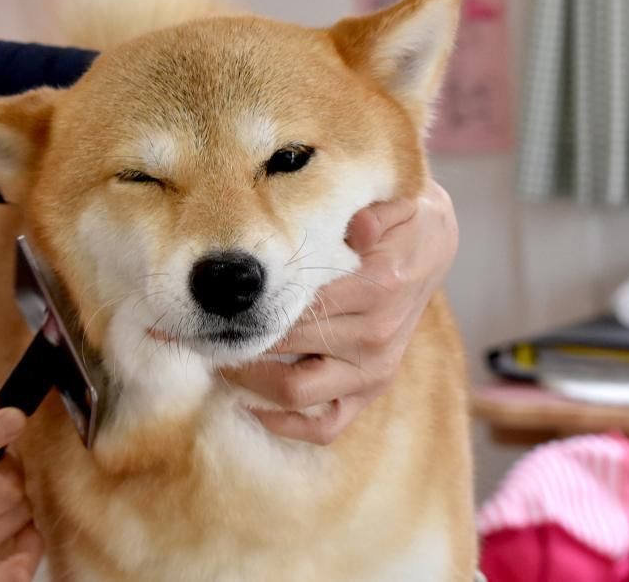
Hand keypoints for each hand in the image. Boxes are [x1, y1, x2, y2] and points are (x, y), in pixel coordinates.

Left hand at [225, 181, 458, 444]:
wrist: (433, 247)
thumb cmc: (400, 221)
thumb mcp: (395, 201)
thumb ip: (373, 214)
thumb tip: (357, 227)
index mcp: (376, 287)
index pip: (297, 305)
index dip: (246, 309)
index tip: (206, 308)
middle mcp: (375, 336)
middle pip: (286, 347)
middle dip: (237, 341)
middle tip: (196, 332)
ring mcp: (374, 370)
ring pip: (297, 393)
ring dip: (249, 381)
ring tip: (215, 360)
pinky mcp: (372, 390)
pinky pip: (326, 426)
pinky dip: (286, 424)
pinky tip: (250, 405)